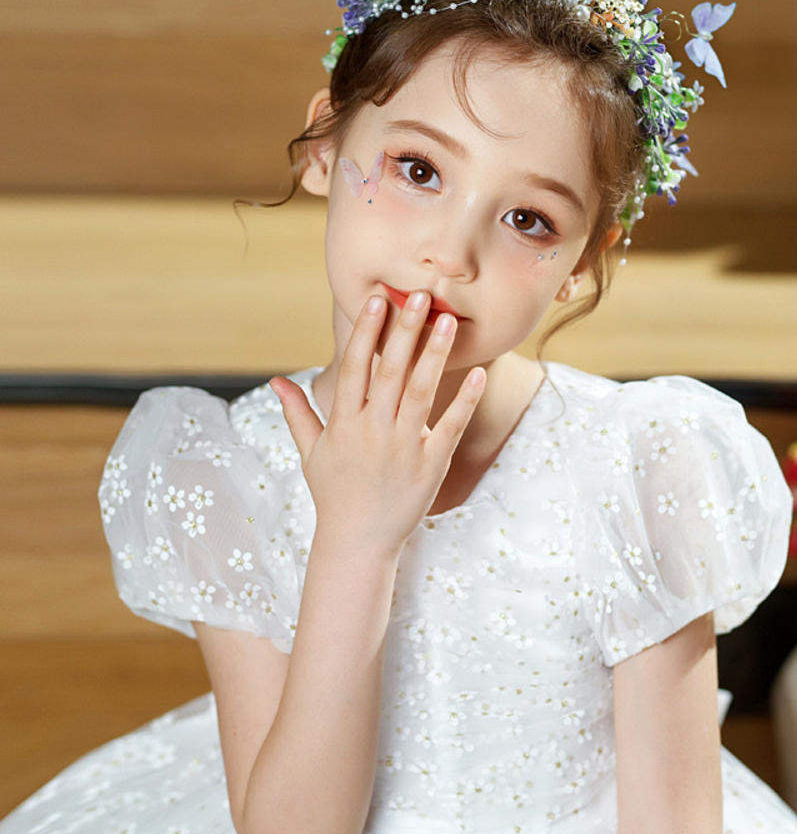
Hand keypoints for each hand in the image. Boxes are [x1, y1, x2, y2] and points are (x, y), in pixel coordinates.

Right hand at [270, 292, 485, 556]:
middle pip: (389, 373)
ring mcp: (403, 449)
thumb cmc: (335, 494)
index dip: (366, 333)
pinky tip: (479, 374)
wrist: (358, 543)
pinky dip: (464, 401)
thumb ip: (298, 413)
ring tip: (447, 321)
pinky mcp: (430, 467)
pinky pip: (450, 428)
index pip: (355, 368)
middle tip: (418, 294)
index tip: (377, 299)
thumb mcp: (311, 453)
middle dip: (403, 332)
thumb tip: (276, 380)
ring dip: (434, 355)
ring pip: (420, 393)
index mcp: (344, 424)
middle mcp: (372, 432)